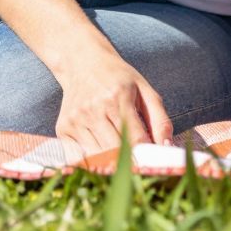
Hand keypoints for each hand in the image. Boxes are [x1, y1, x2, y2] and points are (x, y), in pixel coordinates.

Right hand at [54, 55, 171, 161]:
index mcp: (118, 96)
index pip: (135, 138)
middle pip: (116, 151)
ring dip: (112, 165)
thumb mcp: (145, 91)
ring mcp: (76, 119)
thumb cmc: (118, 78)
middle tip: (139, 167)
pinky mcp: (63, 128)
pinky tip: (101, 159)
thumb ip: (160, 119)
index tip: (153, 165)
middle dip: (130, 162)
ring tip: (121, 162)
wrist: (82, 63)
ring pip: (98, 158)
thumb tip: (167, 148)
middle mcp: (94, 108)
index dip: (146, 156)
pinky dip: (92, 164)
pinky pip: (79, 158)